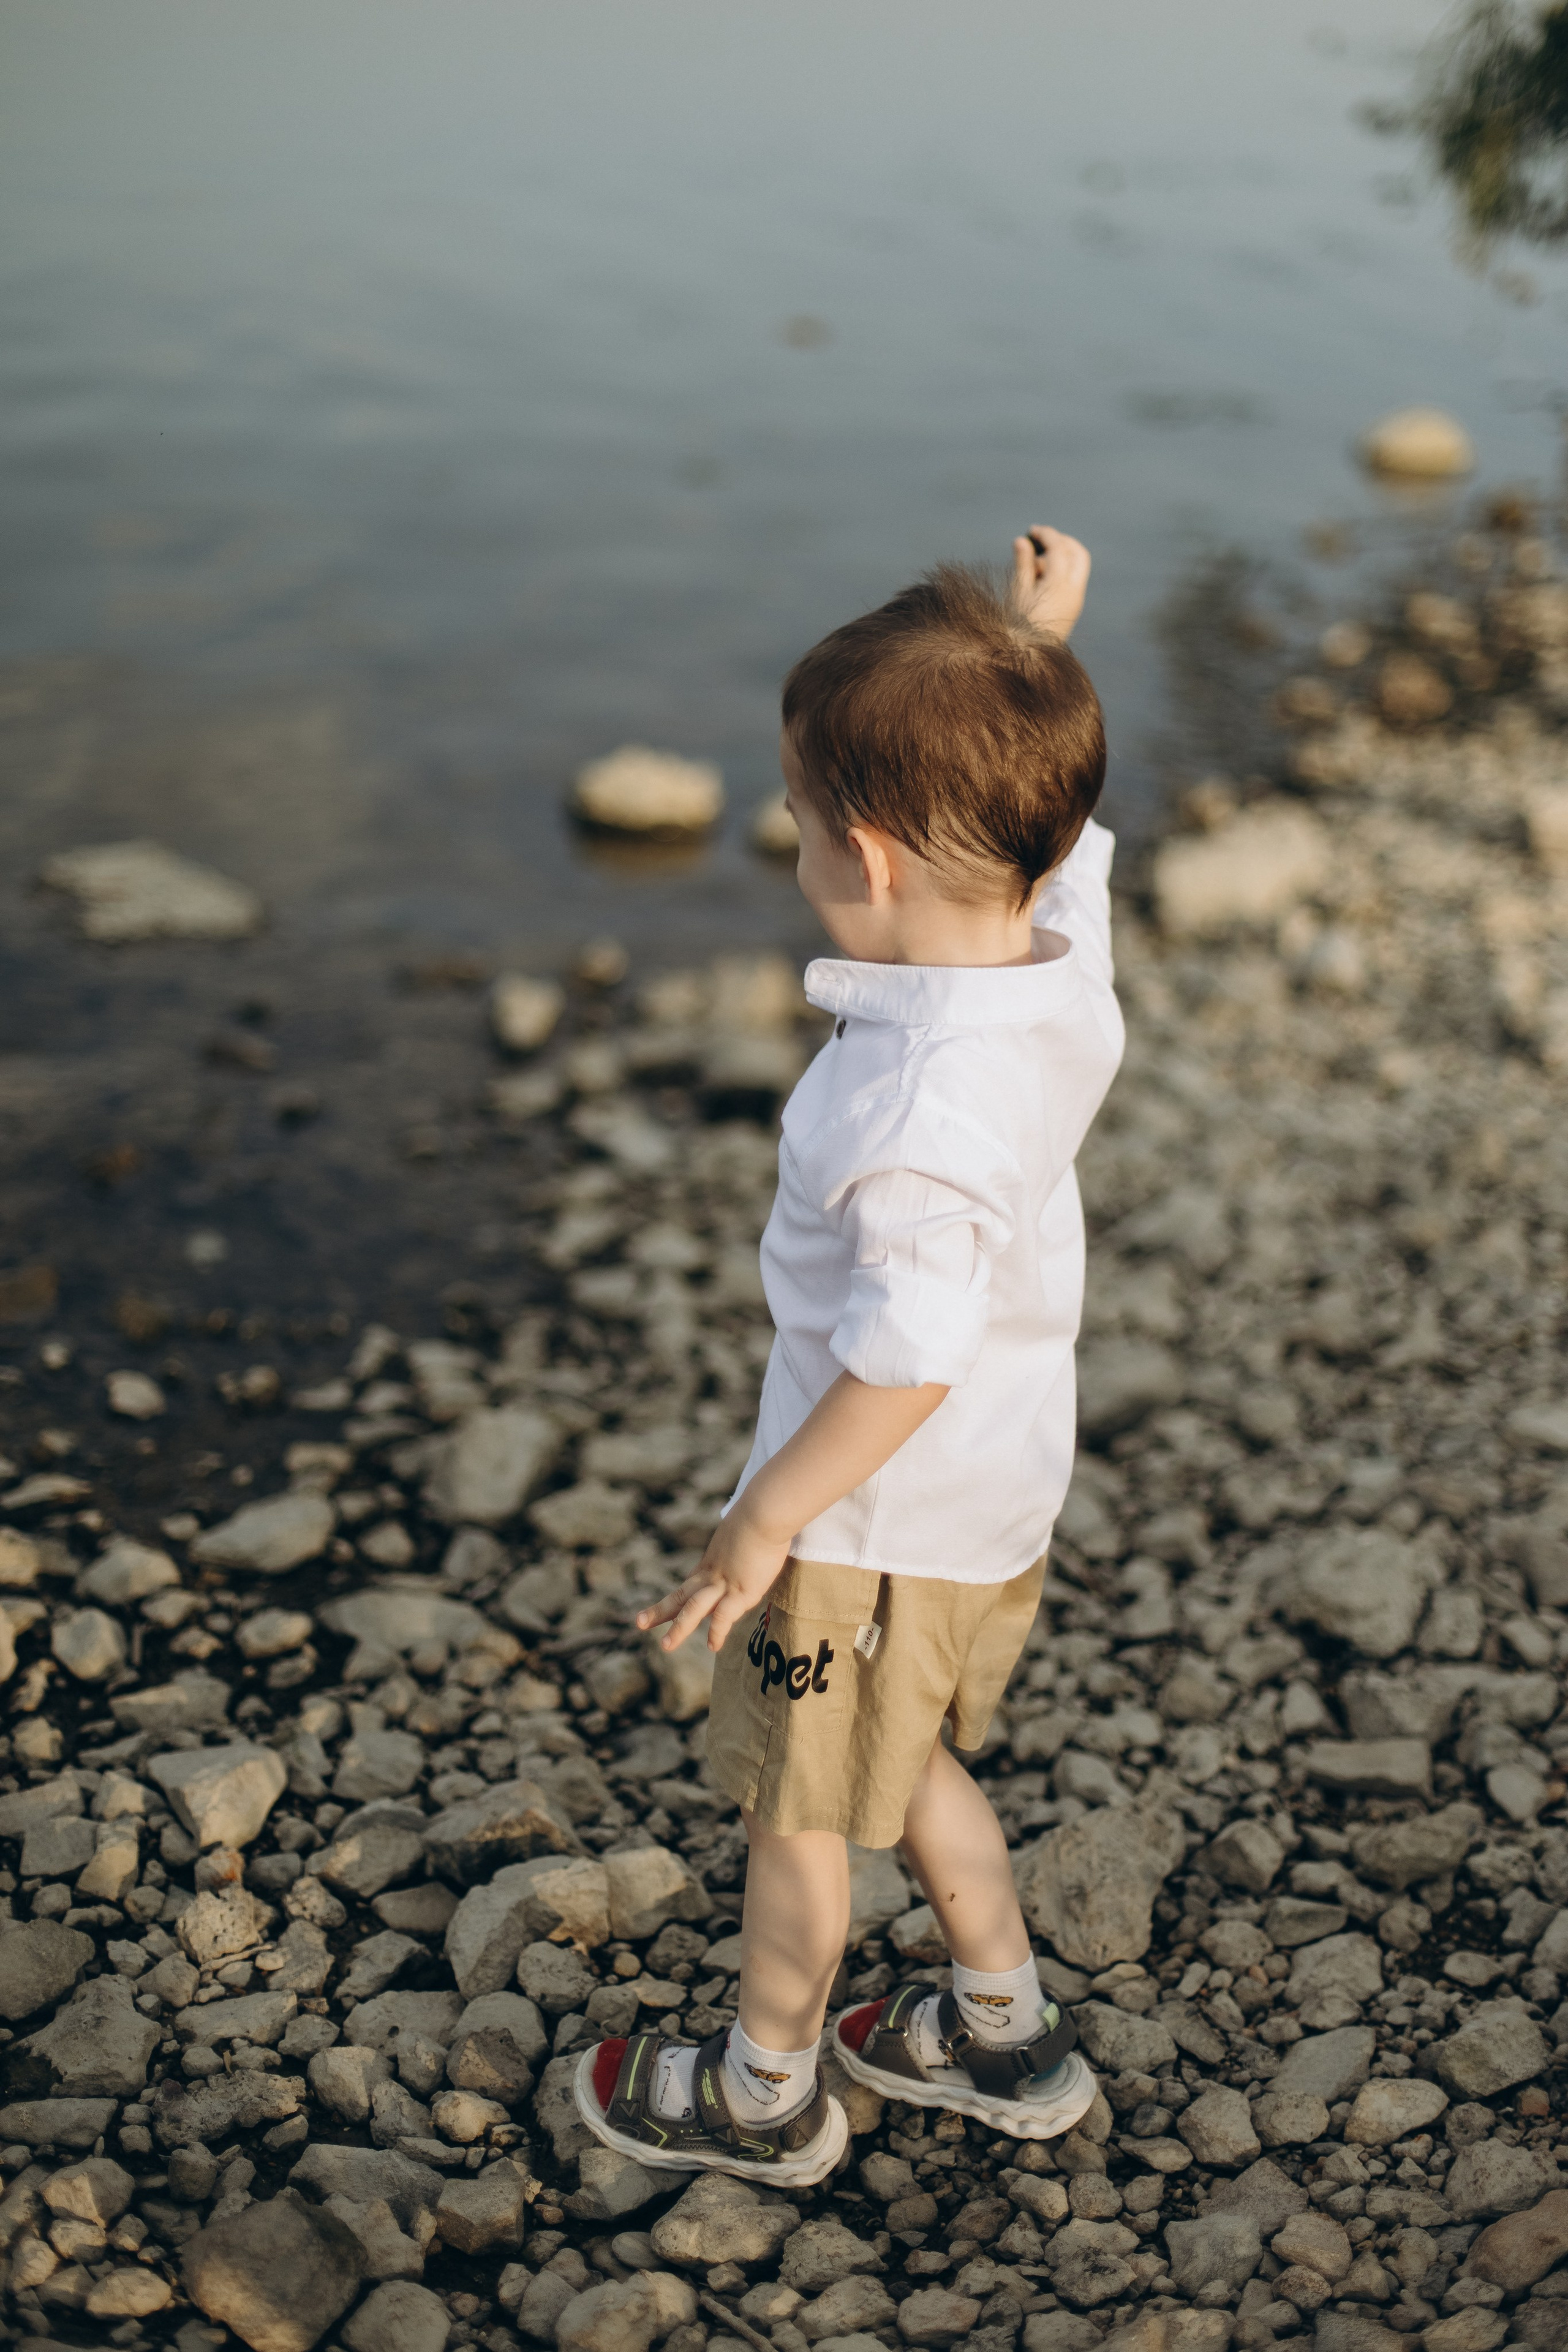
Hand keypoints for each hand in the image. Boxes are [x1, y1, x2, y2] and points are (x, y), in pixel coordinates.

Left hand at [635, 1504, 790, 1654]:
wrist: (765, 1512)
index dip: (676, 1599)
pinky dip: (717, 1632)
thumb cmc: (763, 1515)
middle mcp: (713, 1573)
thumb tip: (752, 1544)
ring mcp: (725, 1583)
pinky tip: (712, 1647)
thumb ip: (742, 1545)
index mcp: (712, 1561)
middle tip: (639, 1622)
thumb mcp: (744, 1532)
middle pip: (681, 1595)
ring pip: (694, 1608)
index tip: (663, 1609)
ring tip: (665, 1646)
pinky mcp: (742, 1590)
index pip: (690, 1585)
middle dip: (660, 1611)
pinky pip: (724, 1616)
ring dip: (679, 1627)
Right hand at [1012, 526, 1090, 640]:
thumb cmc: (1019, 624)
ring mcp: (1077, 599)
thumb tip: (1022, 540)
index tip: (1032, 531)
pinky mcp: (1074, 606)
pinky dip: (1062, 570)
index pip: (1059, 548)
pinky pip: (1074, 579)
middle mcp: (1073, 590)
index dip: (1046, 535)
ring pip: (1078, 566)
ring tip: (1036, 564)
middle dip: (1062, 541)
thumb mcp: (1018, 591)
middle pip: (1078, 553)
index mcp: (1058, 584)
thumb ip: (1023, 564)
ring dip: (1063, 555)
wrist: (1030, 656)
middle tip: (1043, 539)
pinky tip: (1041, 578)